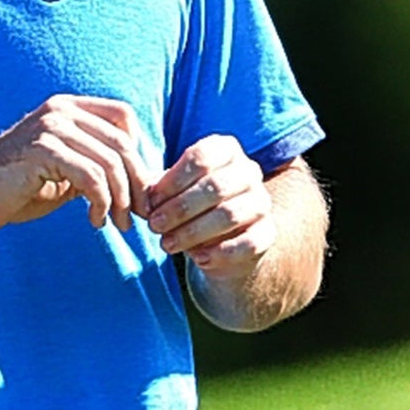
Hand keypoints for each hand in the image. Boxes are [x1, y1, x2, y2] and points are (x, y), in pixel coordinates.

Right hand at [0, 95, 155, 234]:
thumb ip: (94, 165)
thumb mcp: (62, 171)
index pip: (124, 117)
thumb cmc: (12, 188)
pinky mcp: (42, 151)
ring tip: (118, 224)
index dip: (139, 152)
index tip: (136, 189)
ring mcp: (49, 128)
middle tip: (140, 216)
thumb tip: (142, 183)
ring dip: (121, 201)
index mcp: (65, 108)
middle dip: (137, 184)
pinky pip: (91, 178)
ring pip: (110, 163)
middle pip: (122, 143)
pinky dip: (101, 204)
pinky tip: (95, 221)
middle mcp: (59, 110)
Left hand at [146, 134, 272, 276]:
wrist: (218, 240)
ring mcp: (262, 202)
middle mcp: (248, 172)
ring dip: (193, 232)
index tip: (151, 201)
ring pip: (230, 215)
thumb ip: (153, 188)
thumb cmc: (185, 205)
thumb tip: (142, 196)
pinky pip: (249, 242)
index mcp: (224, 150)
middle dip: (179, 209)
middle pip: (215, 187)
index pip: (201, 157)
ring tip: (168, 244)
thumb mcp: (167, 192)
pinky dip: (220, 252)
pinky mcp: (267, 233)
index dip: (173, 180)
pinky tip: (198, 259)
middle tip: (155, 225)